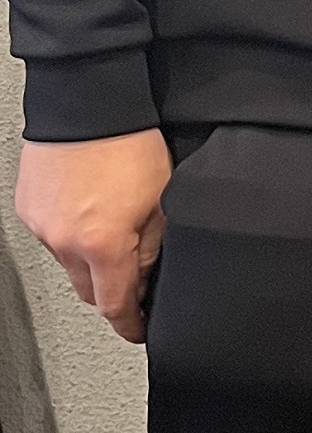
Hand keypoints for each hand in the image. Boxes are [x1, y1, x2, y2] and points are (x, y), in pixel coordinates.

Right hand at [14, 130, 173, 343]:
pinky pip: (51, 236)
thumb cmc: (130, 143)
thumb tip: (146, 276)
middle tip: (135, 280)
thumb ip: (153, 247)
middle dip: (112, 292)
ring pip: (69, 264)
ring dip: (90, 260)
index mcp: (102, 246)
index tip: (140, 330)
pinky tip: (89, 212)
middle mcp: (64, 242)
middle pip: (89, 291)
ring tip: (113, 230)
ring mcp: (41, 225)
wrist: (87, 102)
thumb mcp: (162, 201)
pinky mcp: (28, 207)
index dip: (131, 324)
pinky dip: (71, 235)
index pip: (115, 307)